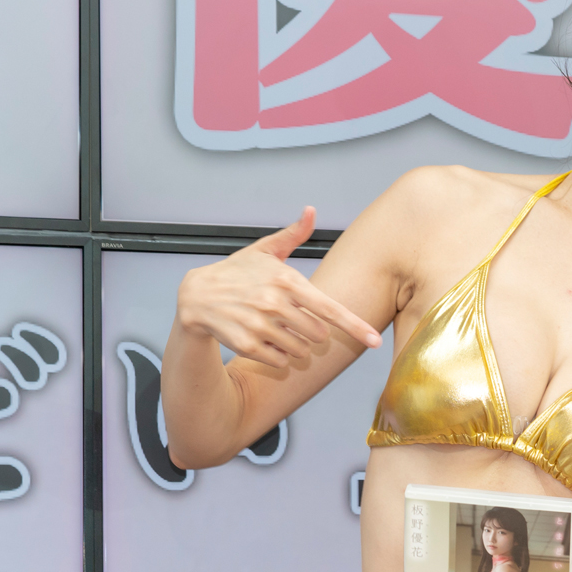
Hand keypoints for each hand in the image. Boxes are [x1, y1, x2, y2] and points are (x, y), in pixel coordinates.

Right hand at [177, 210, 381, 367]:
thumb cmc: (237, 273)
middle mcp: (274, 303)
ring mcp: (260, 325)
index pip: (329, 309)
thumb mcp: (265, 250)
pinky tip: (263, 340)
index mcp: (286, 280)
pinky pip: (279, 361)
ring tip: (276, 329)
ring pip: (300, 351)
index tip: (374, 341)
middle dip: (311, 333)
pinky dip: (276, 356)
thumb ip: (293, 235)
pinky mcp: (247, 345)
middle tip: (293, 322)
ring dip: (294, 346)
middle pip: (318, 335)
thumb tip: (311, 210)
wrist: (196, 295)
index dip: (355, 327)